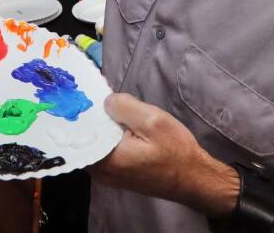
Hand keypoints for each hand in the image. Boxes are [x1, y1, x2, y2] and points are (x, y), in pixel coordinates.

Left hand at [88, 93, 237, 216]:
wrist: (194, 179)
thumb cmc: (175, 151)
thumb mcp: (153, 120)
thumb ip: (124, 106)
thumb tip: (105, 102)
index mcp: (105, 159)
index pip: (79, 131)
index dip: (82, 111)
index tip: (83, 94)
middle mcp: (100, 171)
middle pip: (85, 138)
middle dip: (91, 118)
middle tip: (99, 98)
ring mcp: (107, 176)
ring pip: (95, 144)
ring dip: (101, 127)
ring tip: (110, 109)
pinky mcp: (116, 174)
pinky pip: (104, 151)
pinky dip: (108, 137)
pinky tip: (119, 126)